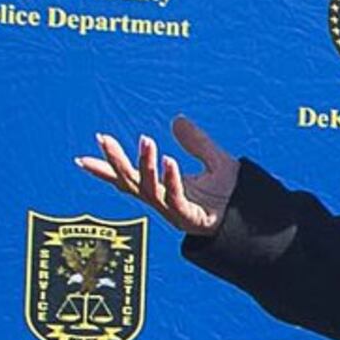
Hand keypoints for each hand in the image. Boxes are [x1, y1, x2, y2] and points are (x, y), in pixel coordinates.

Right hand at [75, 116, 238, 234]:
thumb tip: (177, 119)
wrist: (259, 220)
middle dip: (116, 162)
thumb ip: (196, 143)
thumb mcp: (214, 162)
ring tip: (147, 141)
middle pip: (132, 184)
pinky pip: (177, 200)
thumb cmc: (234, 196)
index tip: (81, 159)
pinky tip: (170, 161)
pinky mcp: (194, 220)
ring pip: (151, 191)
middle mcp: (166, 202)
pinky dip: (171, 180)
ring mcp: (177, 212)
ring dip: (146, 166)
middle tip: (104, 139)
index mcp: (165, 190)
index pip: (129, 179)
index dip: (106, 170)